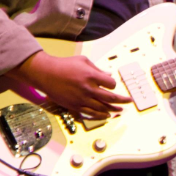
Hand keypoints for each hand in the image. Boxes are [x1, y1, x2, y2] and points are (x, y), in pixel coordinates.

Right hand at [7, 52, 129, 119]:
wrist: (46, 74)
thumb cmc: (64, 65)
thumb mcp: (83, 60)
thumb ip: (97, 69)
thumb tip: (109, 74)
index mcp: (91, 76)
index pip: (111, 83)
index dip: (114, 84)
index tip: (112, 84)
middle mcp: (88, 89)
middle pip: (111, 98)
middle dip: (123, 100)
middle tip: (129, 101)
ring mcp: (81, 99)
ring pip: (102, 108)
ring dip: (113, 110)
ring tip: (120, 110)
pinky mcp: (74, 106)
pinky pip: (90, 113)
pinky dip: (100, 115)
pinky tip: (106, 115)